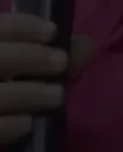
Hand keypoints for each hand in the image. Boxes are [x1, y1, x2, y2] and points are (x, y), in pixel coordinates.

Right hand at [0, 14, 92, 145]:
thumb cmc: (8, 93)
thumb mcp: (22, 72)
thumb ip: (48, 57)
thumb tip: (87, 45)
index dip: (17, 26)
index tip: (51, 30)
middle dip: (26, 56)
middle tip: (60, 62)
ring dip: (26, 93)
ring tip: (56, 96)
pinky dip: (6, 125)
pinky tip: (27, 124)